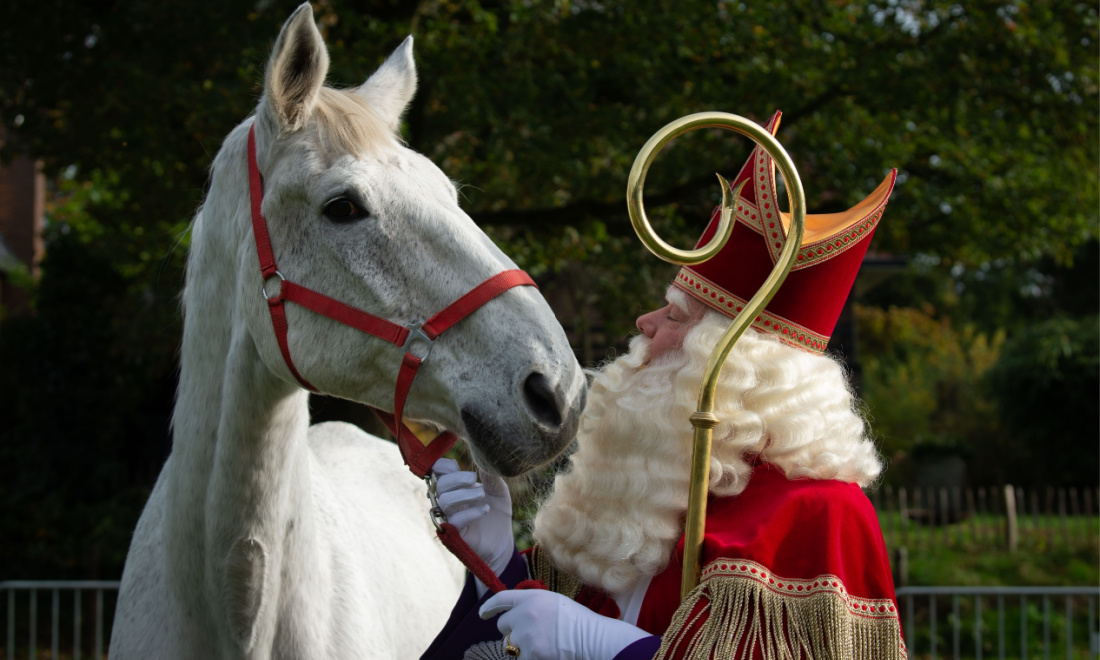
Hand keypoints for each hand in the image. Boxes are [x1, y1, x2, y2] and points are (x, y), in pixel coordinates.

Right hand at [431, 458, 514, 576]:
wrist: (503, 540)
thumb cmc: (497, 512)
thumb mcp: (497, 490)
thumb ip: (489, 475)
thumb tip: (483, 457)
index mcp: (453, 487)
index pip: (436, 472)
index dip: (444, 465)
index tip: (458, 464)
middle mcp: (447, 502)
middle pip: (440, 485)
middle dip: (458, 478)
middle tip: (475, 479)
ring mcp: (448, 518)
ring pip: (445, 501)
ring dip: (465, 494)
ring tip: (483, 495)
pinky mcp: (454, 535)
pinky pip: (454, 521)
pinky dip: (470, 512)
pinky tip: (485, 509)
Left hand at [480, 589, 649, 659]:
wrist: (590, 637)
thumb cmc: (576, 620)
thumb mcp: (553, 602)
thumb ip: (531, 605)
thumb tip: (513, 615)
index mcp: (531, 598)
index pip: (501, 599)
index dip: (489, 607)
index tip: (483, 614)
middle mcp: (525, 614)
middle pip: (503, 625)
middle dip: (511, 630)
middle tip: (529, 634)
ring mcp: (526, 635)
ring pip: (509, 644)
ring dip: (519, 646)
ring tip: (541, 644)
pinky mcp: (530, 654)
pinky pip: (520, 658)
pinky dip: (529, 657)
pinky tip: (544, 653)